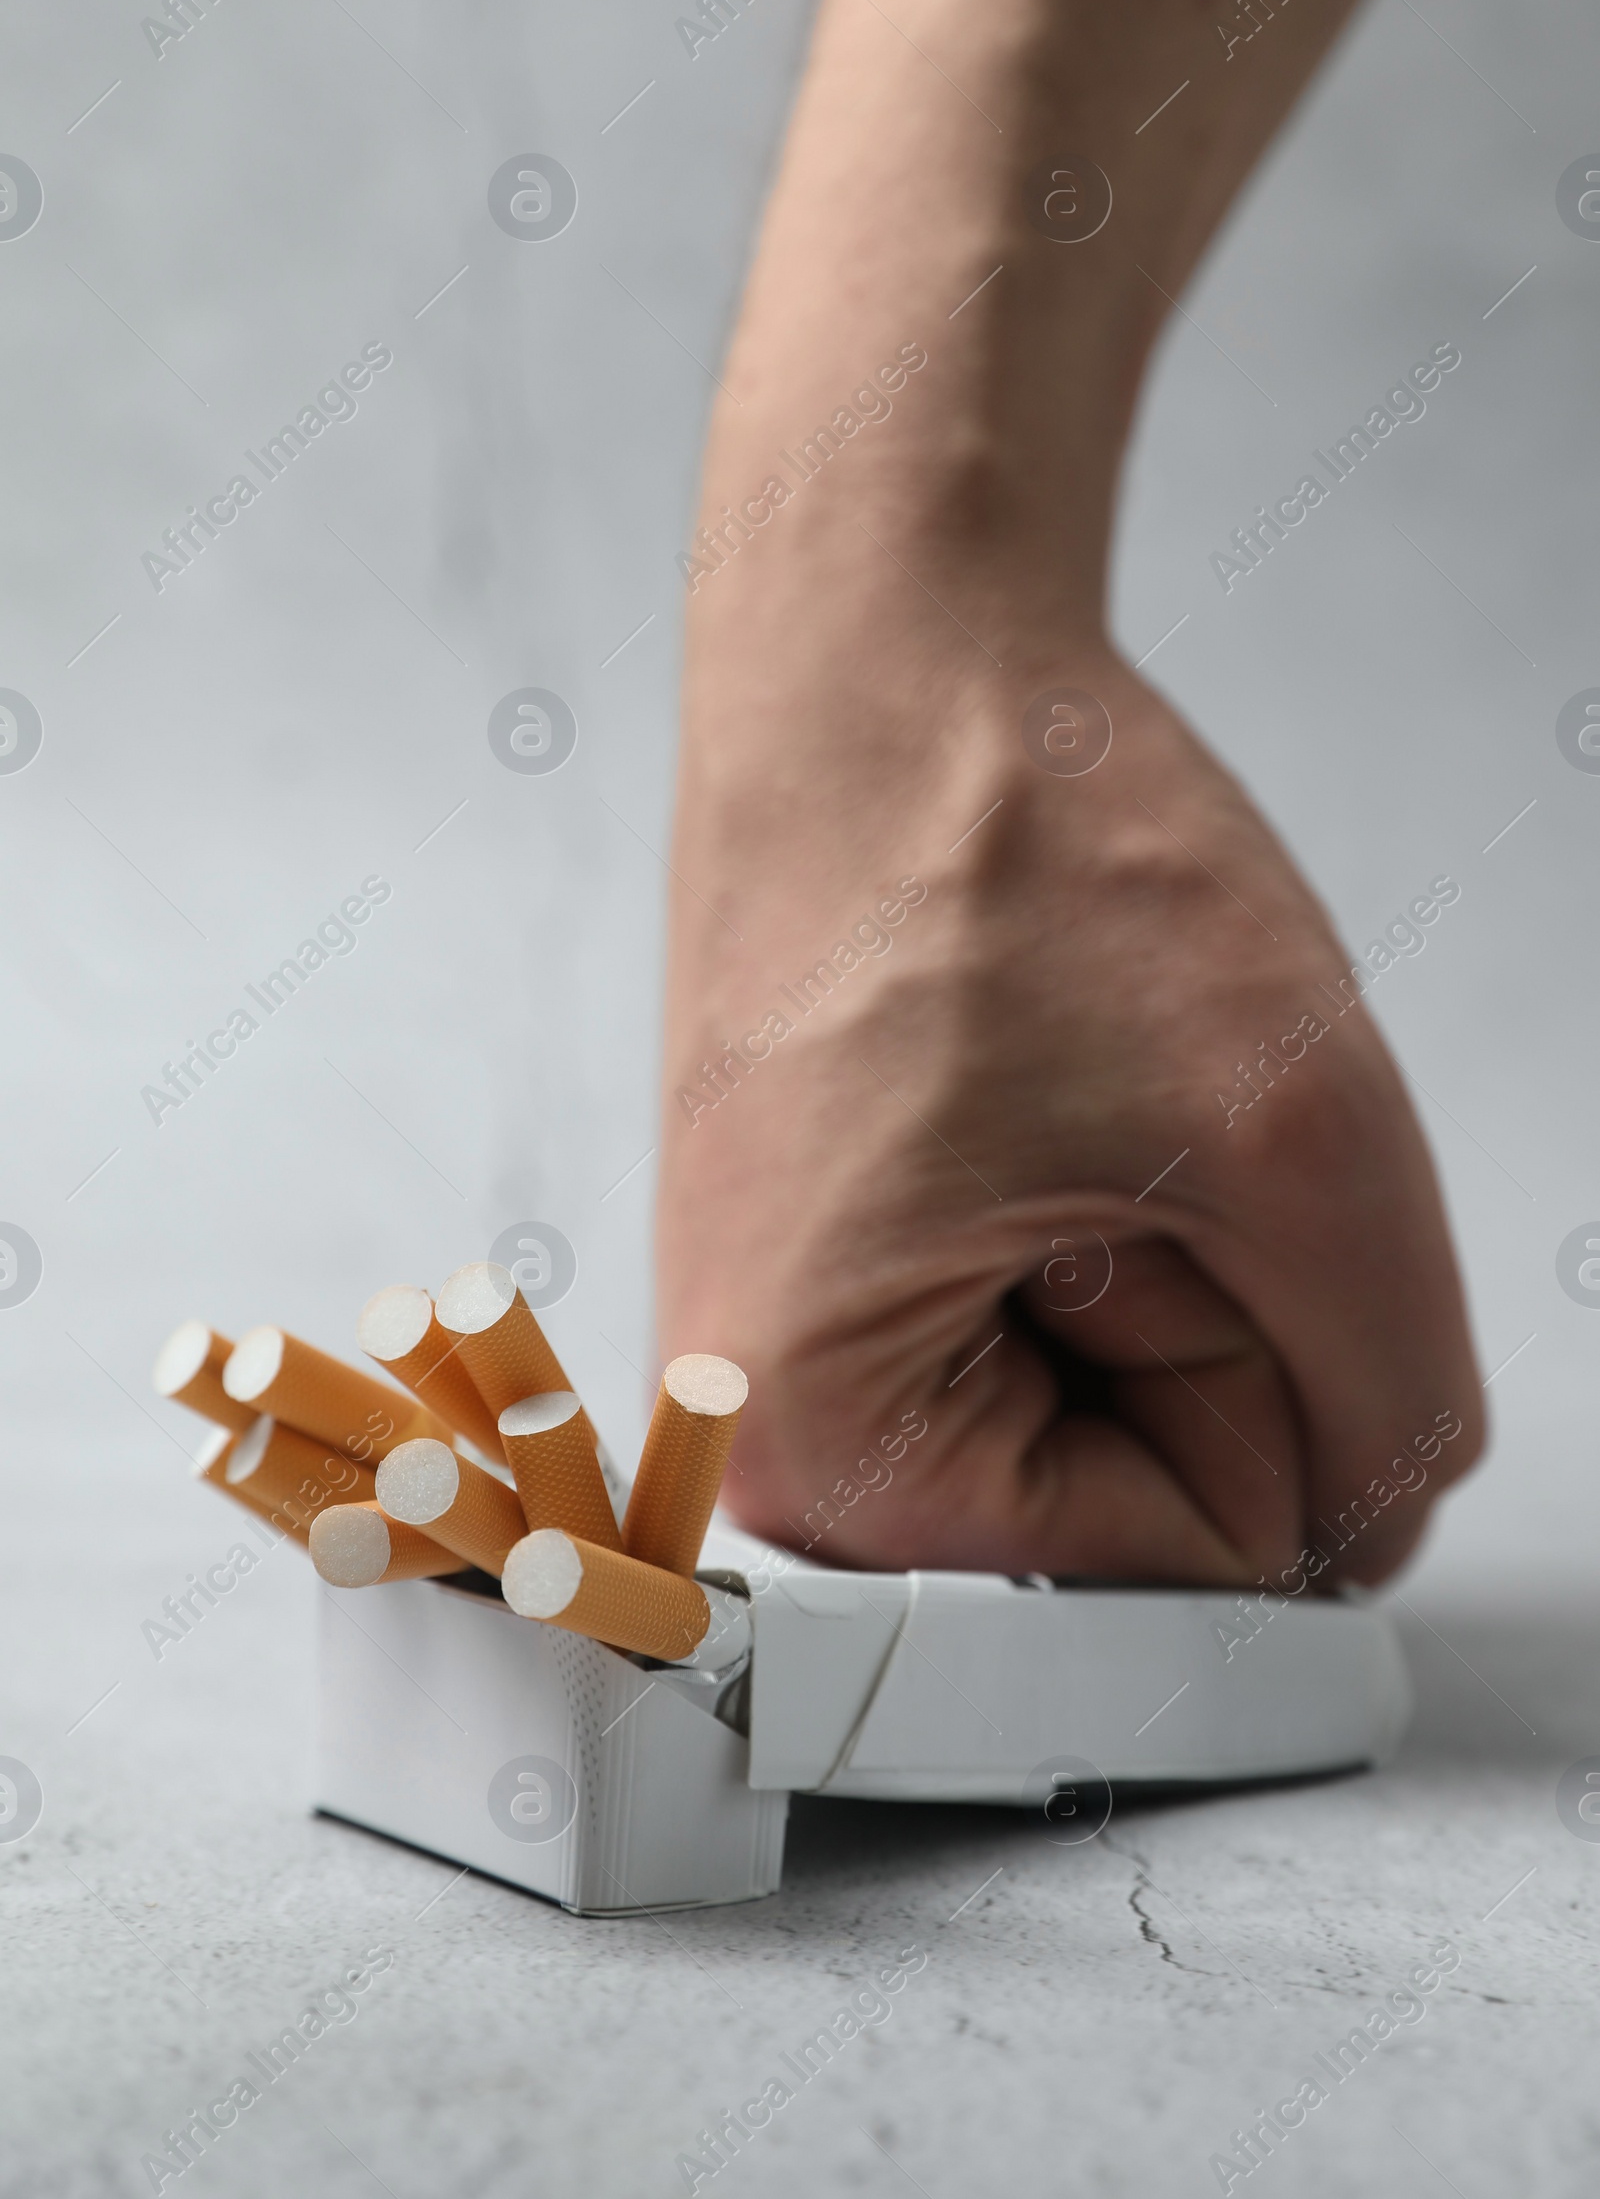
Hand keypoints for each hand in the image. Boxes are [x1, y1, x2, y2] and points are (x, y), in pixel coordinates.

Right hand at [658, 629, 1482, 1588]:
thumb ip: (1394, 1413)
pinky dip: (1107, 1195)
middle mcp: (769, 1434)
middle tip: (1084, 1113)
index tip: (1129, 1182)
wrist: (878, 659)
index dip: (1246, 1358)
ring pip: (1118, 1390)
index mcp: (817, 1461)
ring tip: (1052, 1079)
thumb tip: (1360, 1540)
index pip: (1192, 1561)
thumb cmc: (1009, 844)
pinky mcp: (839, 1258)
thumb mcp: (1304, 1152)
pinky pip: (1059, 1301)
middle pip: (1142, 1494)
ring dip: (1154, 1234)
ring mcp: (799, 1339)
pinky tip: (1032, 1078)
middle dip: (1190, 1298)